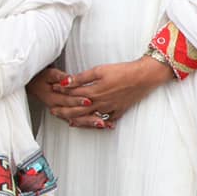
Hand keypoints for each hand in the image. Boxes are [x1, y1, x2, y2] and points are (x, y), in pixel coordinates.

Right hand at [28, 65, 98, 129]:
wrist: (35, 85)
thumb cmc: (43, 78)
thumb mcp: (49, 74)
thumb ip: (59, 76)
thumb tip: (68, 78)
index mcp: (52, 97)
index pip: (66, 100)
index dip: (77, 101)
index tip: (88, 101)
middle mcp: (57, 107)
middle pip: (73, 114)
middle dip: (87, 117)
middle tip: (100, 119)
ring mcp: (61, 112)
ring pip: (76, 121)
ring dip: (90, 123)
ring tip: (103, 124)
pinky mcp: (66, 114)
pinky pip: (78, 122)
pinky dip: (89, 124)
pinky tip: (99, 125)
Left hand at [57, 57, 172, 127]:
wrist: (144, 77)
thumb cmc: (123, 71)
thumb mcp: (100, 70)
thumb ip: (81, 78)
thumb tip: (65, 82)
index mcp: (94, 92)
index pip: (72, 95)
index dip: (61, 93)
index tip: (52, 90)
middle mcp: (100, 103)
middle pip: (77, 110)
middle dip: (64, 111)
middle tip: (53, 111)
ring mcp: (110, 108)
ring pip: (90, 117)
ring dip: (78, 119)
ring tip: (68, 121)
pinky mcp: (120, 110)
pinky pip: (107, 120)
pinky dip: (99, 123)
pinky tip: (94, 125)